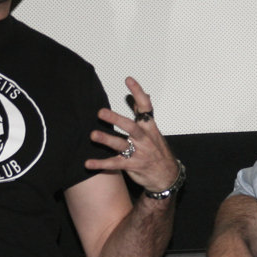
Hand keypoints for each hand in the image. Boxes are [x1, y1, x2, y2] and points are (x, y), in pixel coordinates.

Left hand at [85, 77, 178, 192]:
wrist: (167, 176)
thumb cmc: (158, 151)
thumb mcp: (154, 131)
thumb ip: (143, 114)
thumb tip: (142, 95)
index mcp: (150, 127)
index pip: (146, 107)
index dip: (138, 93)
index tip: (128, 80)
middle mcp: (145, 139)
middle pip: (131, 126)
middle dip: (116, 119)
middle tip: (101, 112)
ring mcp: (139, 153)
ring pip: (122, 145)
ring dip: (107, 139)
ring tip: (93, 134)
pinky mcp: (132, 166)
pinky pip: (115, 164)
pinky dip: (101, 164)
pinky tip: (88, 163)